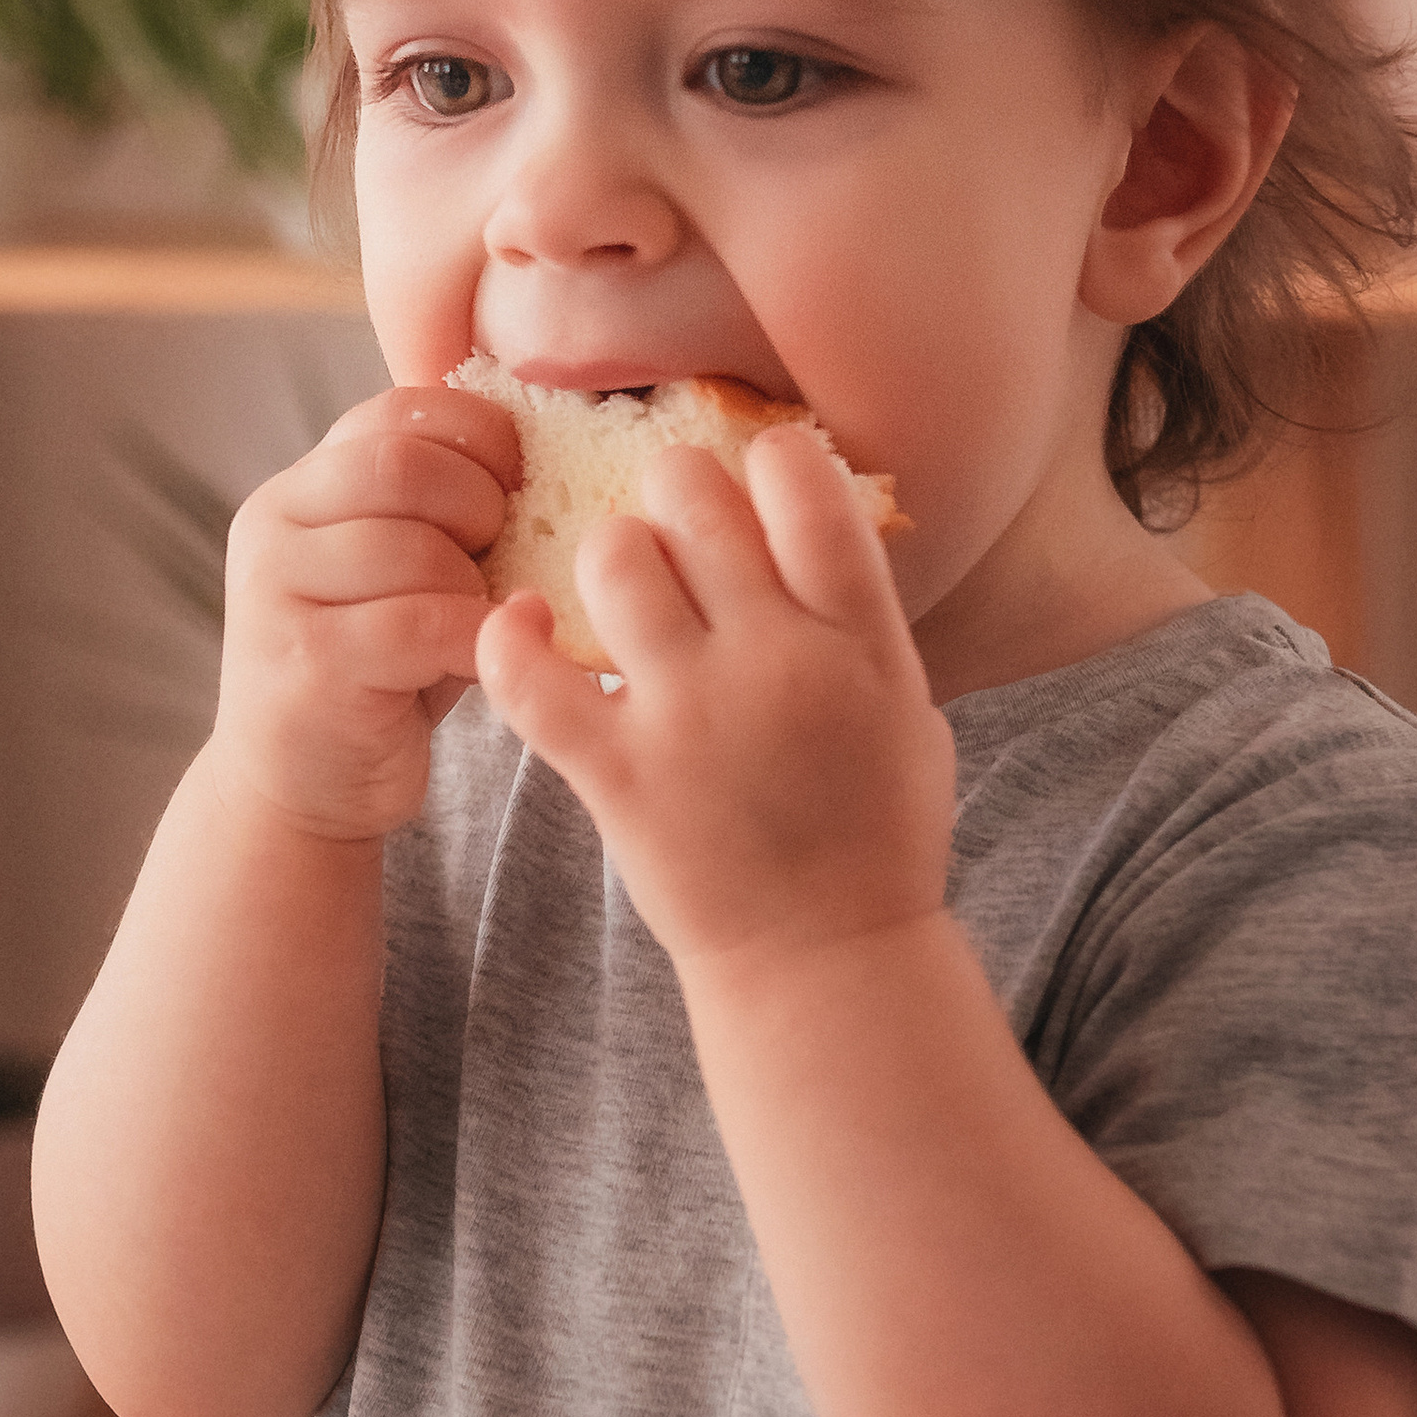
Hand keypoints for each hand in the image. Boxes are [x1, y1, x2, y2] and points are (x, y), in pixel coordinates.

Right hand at [209, 386, 519, 842]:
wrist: (302, 788)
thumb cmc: (377, 673)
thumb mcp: (403, 573)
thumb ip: (441, 511)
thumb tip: (548, 451)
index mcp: (299, 487)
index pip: (399, 411)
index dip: (479, 438)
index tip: (517, 485)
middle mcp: (273, 526)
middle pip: (402, 465)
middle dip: (479, 504)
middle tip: (501, 555)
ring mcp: (278, 594)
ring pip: (414, 548)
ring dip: (476, 585)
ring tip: (481, 617)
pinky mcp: (307, 663)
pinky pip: (421, 624)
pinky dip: (474, 638)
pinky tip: (484, 660)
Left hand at [471, 427, 955, 976]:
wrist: (825, 960)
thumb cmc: (874, 832)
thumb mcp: (906, 708)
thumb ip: (858, 616)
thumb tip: (812, 514)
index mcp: (859, 640)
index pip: (803, 482)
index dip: (769, 456)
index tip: (757, 474)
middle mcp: (776, 660)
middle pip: (694, 498)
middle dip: (675, 491)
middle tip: (675, 524)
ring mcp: (691, 715)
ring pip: (612, 558)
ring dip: (609, 555)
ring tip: (621, 590)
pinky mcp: (616, 773)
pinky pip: (530, 675)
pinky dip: (510, 641)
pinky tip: (519, 630)